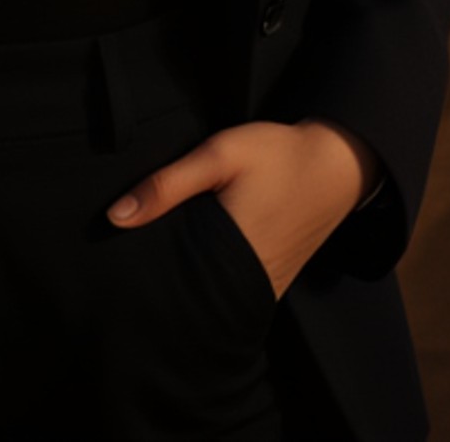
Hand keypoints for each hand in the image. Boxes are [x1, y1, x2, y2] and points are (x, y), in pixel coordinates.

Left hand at [105, 118, 378, 301]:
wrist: (335, 164)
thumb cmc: (276, 155)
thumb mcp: (219, 155)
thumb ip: (168, 185)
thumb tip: (116, 217)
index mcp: (228, 251)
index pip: (172, 281)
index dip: (142, 275)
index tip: (113, 266)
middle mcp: (246, 280)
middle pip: (188, 292)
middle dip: (160, 280)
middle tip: (127, 263)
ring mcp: (263, 287)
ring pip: (208, 294)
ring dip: (185, 280)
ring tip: (155, 262)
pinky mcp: (272, 281)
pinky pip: (231, 290)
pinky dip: (209, 279)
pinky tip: (193, 260)